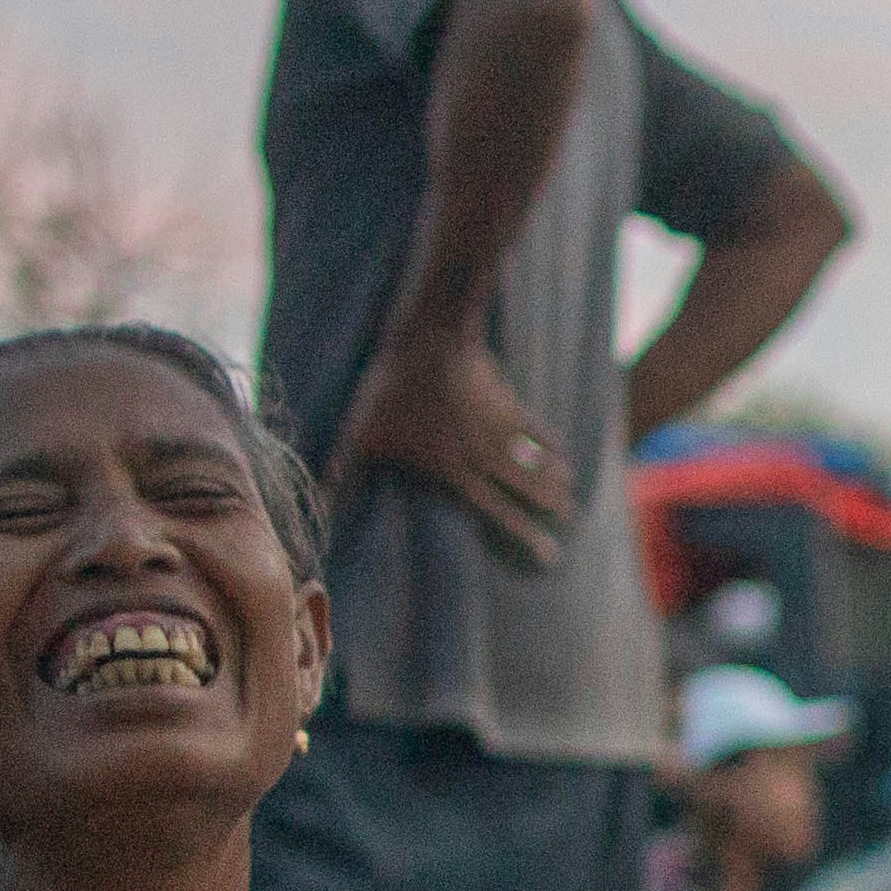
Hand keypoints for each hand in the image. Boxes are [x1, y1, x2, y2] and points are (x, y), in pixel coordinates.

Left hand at [342, 324, 572, 565]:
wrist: (428, 338)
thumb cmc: (389, 388)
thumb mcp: (361, 432)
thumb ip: (345, 472)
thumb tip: (320, 505)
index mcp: (452, 470)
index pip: (494, 511)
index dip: (523, 533)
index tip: (546, 552)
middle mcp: (482, 455)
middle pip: (523, 489)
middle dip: (548, 509)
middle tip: (570, 524)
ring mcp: (497, 428)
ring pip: (533, 460)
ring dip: (552, 479)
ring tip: (570, 496)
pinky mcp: (504, 401)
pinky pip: (534, 427)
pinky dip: (549, 443)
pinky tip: (563, 454)